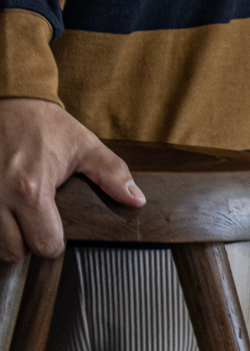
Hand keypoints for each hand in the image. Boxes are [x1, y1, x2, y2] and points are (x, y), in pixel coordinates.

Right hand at [0, 99, 144, 263]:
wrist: (8, 98)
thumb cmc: (43, 125)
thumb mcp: (84, 146)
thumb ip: (111, 175)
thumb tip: (135, 200)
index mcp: (30, 189)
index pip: (44, 245)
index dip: (54, 242)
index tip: (55, 229)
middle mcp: (0, 195)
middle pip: (14, 252)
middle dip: (28, 242)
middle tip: (35, 223)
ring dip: (7, 236)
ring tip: (18, 217)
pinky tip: (4, 211)